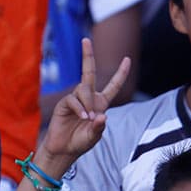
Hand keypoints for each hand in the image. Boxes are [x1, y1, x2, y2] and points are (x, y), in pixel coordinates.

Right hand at [41, 38, 129, 166]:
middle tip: (85, 40)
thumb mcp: (95, 136)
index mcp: (100, 104)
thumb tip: (101, 115)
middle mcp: (87, 98)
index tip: (127, 59)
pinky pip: (73, 99)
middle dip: (87, 55)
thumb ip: (99, 127)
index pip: (113, 86)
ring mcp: (75, 100)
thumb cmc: (80, 142)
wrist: (63, 150)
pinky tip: (82, 118)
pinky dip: (80, 108)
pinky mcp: (64, 104)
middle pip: (88, 72)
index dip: (121, 73)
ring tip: (87, 119)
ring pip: (83, 89)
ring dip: (87, 103)